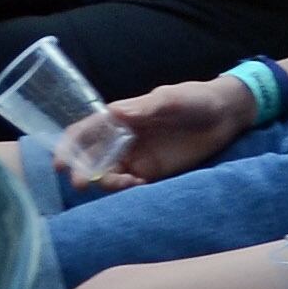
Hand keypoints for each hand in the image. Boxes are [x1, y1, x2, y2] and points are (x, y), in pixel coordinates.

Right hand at [79, 70, 266, 185]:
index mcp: (122, 117)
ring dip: (107, 183)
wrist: (226, 115)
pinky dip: (127, 190)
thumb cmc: (196, 99)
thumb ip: (147, 107)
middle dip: (83, 171)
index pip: (86, 131)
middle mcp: (123, 139)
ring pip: (108, 175)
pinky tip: (139, 187)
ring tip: (127, 183)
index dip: (69, 146)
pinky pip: (129, 186)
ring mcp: (137, 157)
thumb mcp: (172, 98)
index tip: (61, 163)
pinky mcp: (152, 173)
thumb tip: (117, 111)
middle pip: (92, 158)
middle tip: (83, 184)